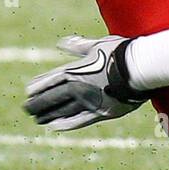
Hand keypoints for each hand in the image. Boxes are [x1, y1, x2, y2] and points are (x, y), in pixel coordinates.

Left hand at [24, 34, 146, 131]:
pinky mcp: (100, 112)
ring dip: (48, 115)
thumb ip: (78, 47)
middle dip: (38, 104)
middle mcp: (77, 88)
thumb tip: (62, 42)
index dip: (38, 87)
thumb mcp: (96, 46)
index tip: (28, 92)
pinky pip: (78, 121)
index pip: (50, 81)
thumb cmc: (120, 52)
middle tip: (27, 109)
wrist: (140, 68)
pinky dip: (65, 124)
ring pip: (62, 111)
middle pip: (52, 98)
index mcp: (74, 71)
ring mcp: (87, 102)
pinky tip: (55, 127)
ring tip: (38, 119)